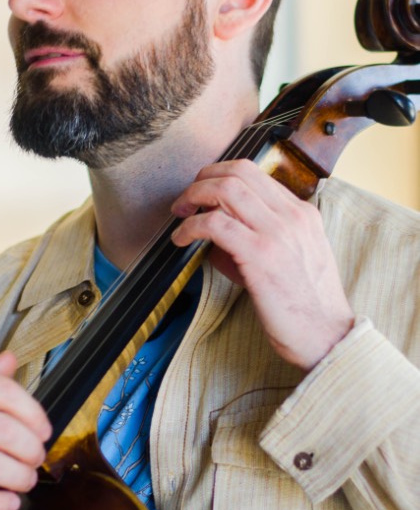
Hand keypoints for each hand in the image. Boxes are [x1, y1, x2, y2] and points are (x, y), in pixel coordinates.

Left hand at [171, 159, 353, 370]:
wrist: (328, 338)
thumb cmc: (303, 305)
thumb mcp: (287, 258)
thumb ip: (254, 236)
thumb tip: (210, 231)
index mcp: (302, 213)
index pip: (253, 173)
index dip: (219, 176)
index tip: (201, 192)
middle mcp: (293, 215)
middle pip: (238, 171)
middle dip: (203, 179)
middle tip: (185, 200)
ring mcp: (279, 232)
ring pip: (226, 189)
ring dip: (193, 196)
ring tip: (181, 214)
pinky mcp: (261, 254)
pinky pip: (215, 223)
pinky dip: (190, 226)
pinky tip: (181, 239)